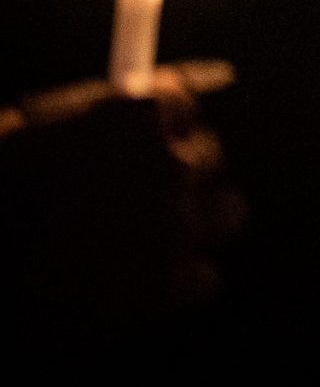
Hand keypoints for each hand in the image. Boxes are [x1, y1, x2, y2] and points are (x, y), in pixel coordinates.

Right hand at [0, 62, 244, 329]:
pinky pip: (205, 277)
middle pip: (210, 157)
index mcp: (135, 116)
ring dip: (202, 218)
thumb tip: (133, 102)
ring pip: (229, 212)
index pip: (182, 107)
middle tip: (148, 192)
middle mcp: (169, 163)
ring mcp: (177, 224)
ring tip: (158, 234)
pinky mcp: (173, 284)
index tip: (153, 138)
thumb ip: (88, 119)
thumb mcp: (28, 135)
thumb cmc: (0, 192)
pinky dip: (181, 282)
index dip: (163, 127)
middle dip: (180, 171)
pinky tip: (143, 285)